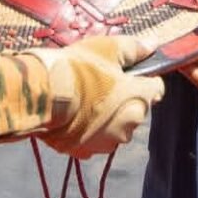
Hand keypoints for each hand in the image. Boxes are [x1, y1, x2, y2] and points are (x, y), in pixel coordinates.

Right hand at [23, 34, 165, 155]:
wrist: (43, 96)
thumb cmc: (79, 68)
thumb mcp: (109, 48)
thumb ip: (134, 48)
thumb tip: (152, 45)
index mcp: (140, 101)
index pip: (155, 90)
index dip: (143, 80)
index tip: (128, 74)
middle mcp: (128, 128)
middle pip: (133, 111)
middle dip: (122, 100)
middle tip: (100, 84)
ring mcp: (105, 143)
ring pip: (112, 128)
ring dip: (104, 118)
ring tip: (83, 100)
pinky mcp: (83, 152)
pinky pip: (90, 140)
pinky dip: (85, 130)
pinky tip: (71, 116)